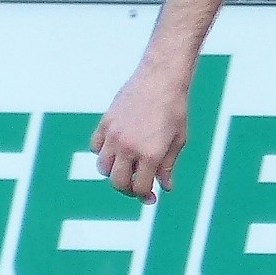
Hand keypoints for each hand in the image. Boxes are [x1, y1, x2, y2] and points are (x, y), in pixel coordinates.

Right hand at [90, 66, 187, 203]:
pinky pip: (96, 147)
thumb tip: (164, 187)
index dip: (145, 196)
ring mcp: (114, 135)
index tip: (150, 196)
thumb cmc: (175, 108)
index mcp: (150, 154)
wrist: (161, 78)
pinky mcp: (105, 123)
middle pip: (117, 182)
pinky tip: (117, 150)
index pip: (139, 187)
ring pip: (103, 167)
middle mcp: (128, 147)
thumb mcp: (179, 140)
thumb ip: (168, 165)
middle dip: (128, 188)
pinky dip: (104, 153)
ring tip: (127, 167)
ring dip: (114, 172)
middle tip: (137, 186)